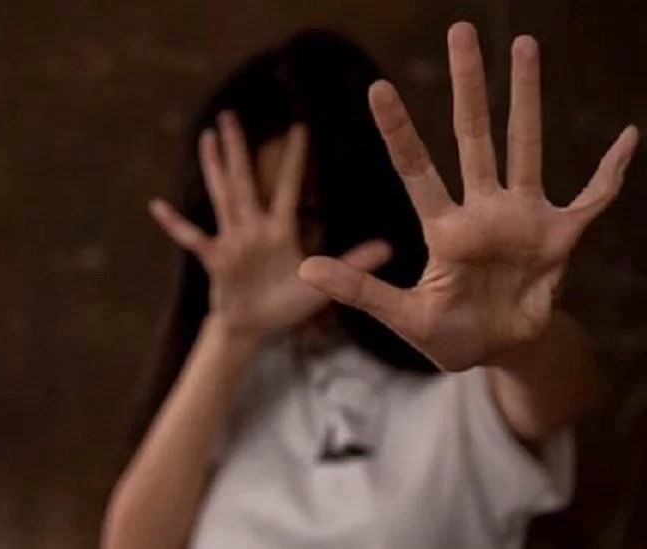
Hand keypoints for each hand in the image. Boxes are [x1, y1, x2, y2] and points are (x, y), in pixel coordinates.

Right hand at [151, 112, 390, 340]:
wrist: (254, 329)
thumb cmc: (286, 305)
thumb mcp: (320, 284)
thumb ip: (352, 263)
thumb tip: (390, 247)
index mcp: (278, 231)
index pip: (286, 187)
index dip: (293, 159)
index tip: (299, 127)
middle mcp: (253, 229)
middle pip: (245, 181)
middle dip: (240, 149)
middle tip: (231, 115)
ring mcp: (232, 242)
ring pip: (222, 197)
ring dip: (214, 168)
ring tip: (207, 138)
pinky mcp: (215, 260)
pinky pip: (193, 238)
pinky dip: (175, 224)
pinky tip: (157, 205)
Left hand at [299, 23, 638, 371]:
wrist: (500, 352)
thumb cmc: (449, 335)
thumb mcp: (403, 316)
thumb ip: (359, 291)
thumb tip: (306, 267)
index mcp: (443, 230)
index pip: (416, 169)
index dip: (399, 130)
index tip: (377, 88)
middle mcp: (481, 211)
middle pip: (473, 136)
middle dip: (468, 85)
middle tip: (461, 31)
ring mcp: (523, 218)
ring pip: (525, 146)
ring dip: (527, 98)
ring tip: (524, 45)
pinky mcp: (560, 236)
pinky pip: (592, 198)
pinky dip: (610, 172)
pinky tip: (629, 137)